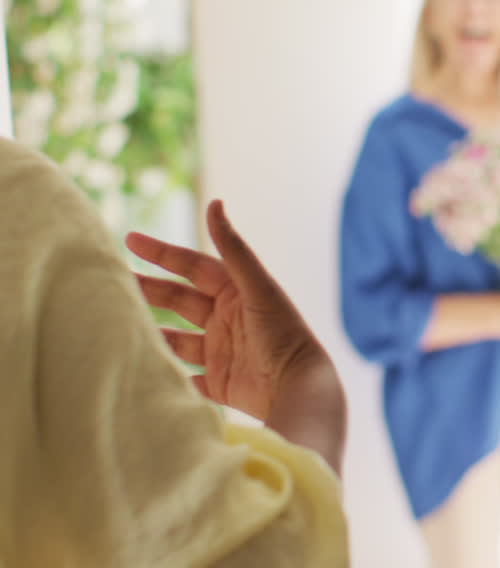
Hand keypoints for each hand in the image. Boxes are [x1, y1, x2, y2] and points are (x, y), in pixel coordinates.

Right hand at [126, 200, 335, 424]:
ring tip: (117, 322)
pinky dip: (165, 371)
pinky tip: (140, 363)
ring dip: (150, 331)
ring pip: (175, 337)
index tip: (129, 240)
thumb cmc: (282, 332)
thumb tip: (215, 202)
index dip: (163, 254)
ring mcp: (221, 351)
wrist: (297, 387)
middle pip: (179, 299)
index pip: (193, 267)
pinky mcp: (219, 382)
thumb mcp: (257, 286)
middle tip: (111, 280)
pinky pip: (185, 376)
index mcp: (237, 293)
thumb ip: (233, 248)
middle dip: (148, 289)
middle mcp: (227, 319)